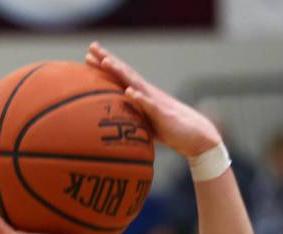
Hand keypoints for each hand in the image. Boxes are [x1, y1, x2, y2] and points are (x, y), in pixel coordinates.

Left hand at [85, 41, 221, 158]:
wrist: (195, 136)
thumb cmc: (169, 130)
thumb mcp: (144, 123)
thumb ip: (131, 118)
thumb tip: (112, 124)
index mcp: (141, 95)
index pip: (119, 77)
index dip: (104, 66)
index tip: (88, 56)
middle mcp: (146, 93)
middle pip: (124, 73)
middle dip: (107, 60)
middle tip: (91, 48)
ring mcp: (154, 101)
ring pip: (135, 83)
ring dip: (121, 73)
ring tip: (106, 62)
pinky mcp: (163, 114)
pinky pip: (150, 105)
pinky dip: (139, 98)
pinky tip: (130, 91)